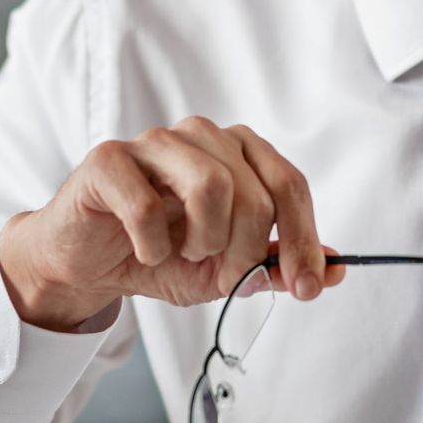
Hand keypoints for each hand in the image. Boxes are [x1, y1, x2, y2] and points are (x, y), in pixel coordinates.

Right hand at [0, 117, 339, 332]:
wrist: (86, 265)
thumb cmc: (158, 256)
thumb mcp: (224, 271)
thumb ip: (275, 265)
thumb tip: (336, 267)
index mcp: (235, 152)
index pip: (289, 183)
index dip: (304, 239)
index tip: (308, 286)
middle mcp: (200, 136)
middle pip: (255, 191)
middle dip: (246, 252)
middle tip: (223, 278)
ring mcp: (153, 141)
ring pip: (211, 185)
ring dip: (203, 241)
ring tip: (183, 253)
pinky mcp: (108, 158)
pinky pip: (147, 204)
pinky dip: (151, 245)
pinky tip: (142, 250)